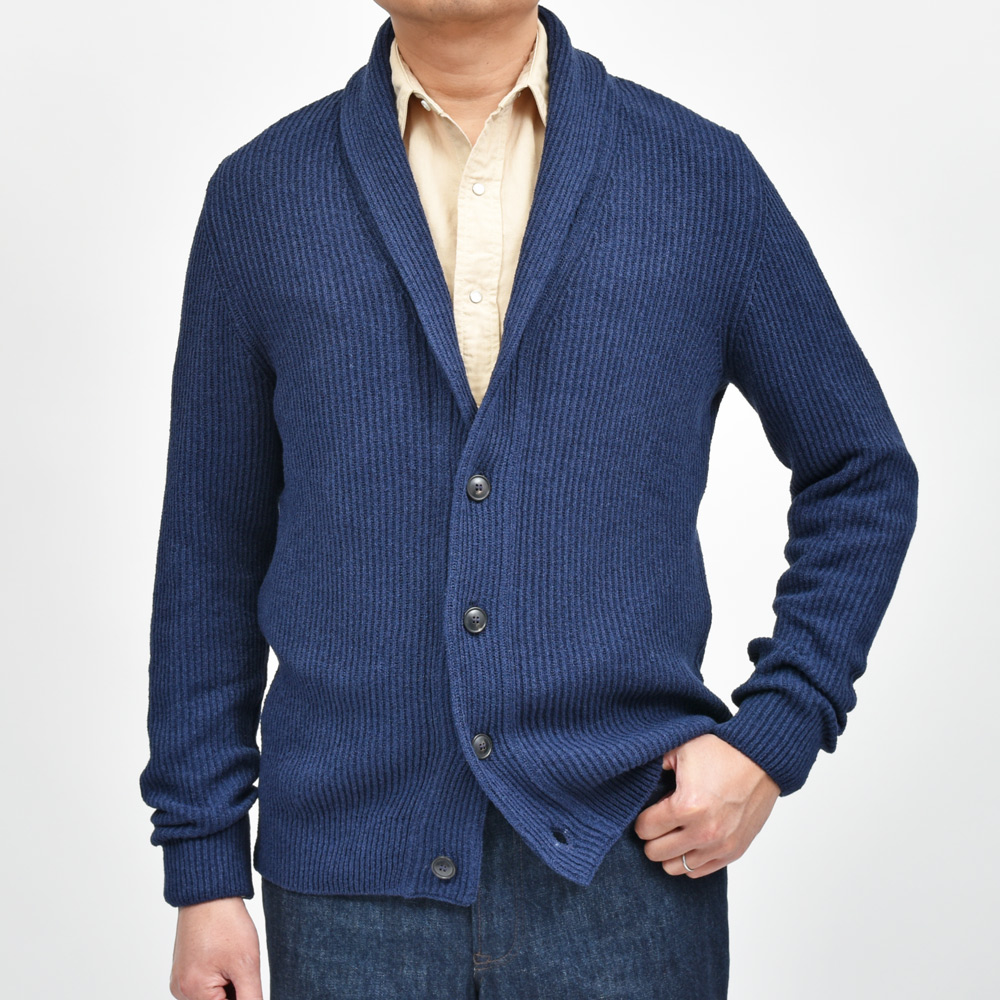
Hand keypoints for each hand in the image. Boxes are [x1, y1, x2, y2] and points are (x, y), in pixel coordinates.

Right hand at [170, 896, 262, 999]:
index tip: (248, 981)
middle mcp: (181, 991)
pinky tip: (226, 959)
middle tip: (241, 969)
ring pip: (211, 996)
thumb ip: (251, 998)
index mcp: (194, 992)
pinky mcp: (182, 972)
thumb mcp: (246, 964)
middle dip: (235, 992)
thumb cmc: (225, 922)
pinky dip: (218, 979)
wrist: (209, 894)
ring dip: (227, 987)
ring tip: (233, 960)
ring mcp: (180, 981)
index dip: (243, 997)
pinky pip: (203, 986)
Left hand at [633, 732, 780, 877]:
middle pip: (656, 853)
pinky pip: (699, 871)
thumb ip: (655, 767)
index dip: (642, 819)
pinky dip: (689, 859)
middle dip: (652, 837)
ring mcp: (720, 845)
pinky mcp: (733, 851)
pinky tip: (690, 841)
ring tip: (674, 833)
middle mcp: (703, 832)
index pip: (645, 829)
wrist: (761, 760)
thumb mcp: (680, 750)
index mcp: (687, 806)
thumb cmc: (721, 753)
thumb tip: (637, 781)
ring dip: (670, 851)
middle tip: (659, 822)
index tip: (649, 811)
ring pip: (676, 867)